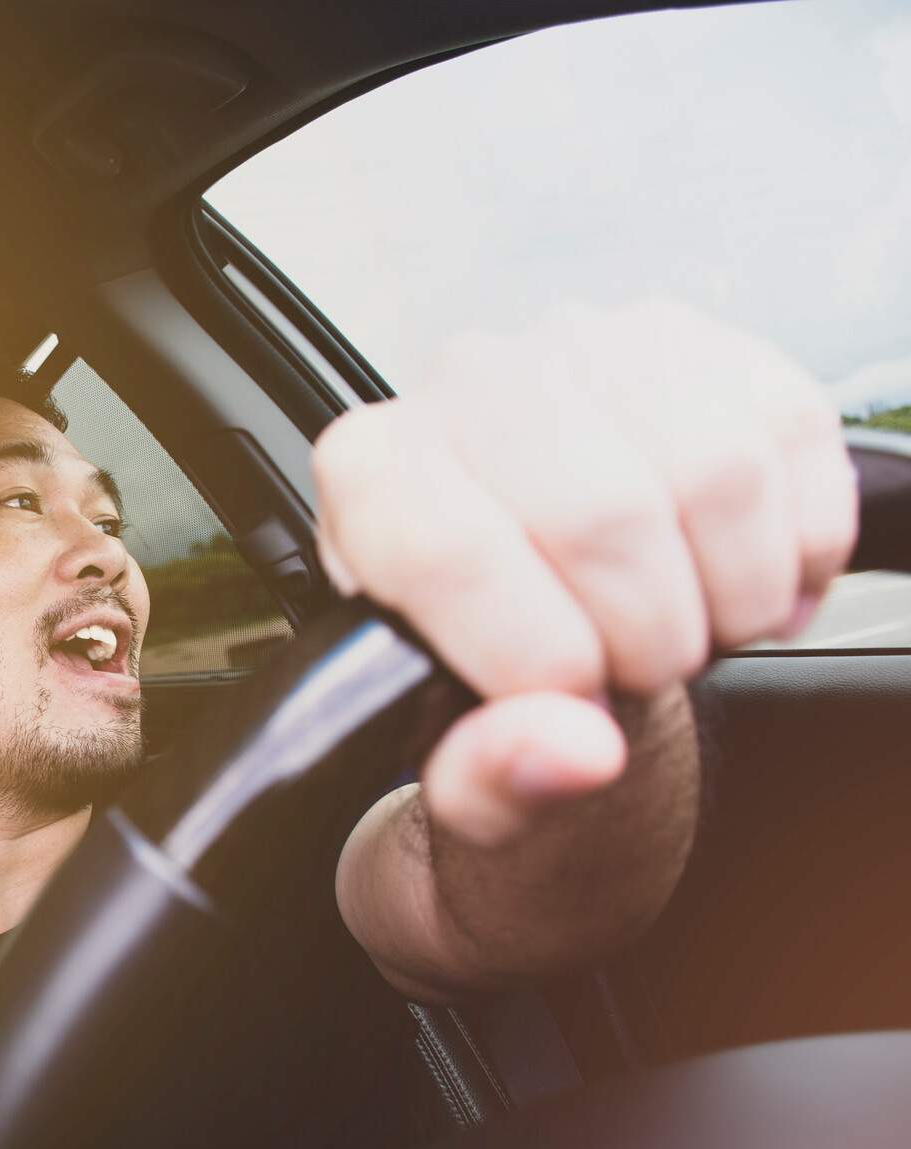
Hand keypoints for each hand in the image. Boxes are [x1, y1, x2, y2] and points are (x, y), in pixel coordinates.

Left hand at [313, 300, 857, 847]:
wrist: (554, 627)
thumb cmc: (494, 681)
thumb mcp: (463, 767)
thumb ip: (489, 780)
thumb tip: (568, 751)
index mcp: (372, 477)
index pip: (448, 550)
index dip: (535, 656)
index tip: (567, 700)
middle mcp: (469, 386)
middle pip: (601, 513)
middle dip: (647, 637)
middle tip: (633, 671)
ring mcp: (587, 350)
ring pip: (715, 470)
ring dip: (732, 595)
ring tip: (686, 626)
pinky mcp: (701, 348)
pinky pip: (791, 444)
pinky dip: (795, 549)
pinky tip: (738, 583)